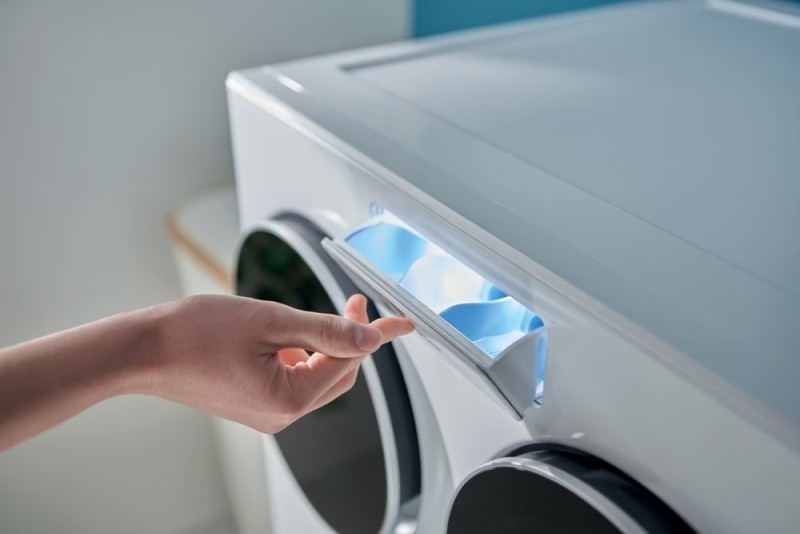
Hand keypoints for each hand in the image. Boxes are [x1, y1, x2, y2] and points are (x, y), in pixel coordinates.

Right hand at [147, 293, 413, 432]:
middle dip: (348, 340)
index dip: (367, 334)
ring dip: (322, 346)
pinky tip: (283, 335)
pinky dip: (299, 355)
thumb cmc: (196, 333)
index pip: (348, 365)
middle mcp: (280, 416)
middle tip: (352, 304)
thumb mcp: (271, 321)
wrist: (145, 349)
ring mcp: (265, 413)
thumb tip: (371, 340)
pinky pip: (291, 379)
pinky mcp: (253, 405)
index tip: (386, 314)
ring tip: (302, 316)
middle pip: (336, 376)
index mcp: (288, 400)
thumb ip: (326, 331)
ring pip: (315, 377)